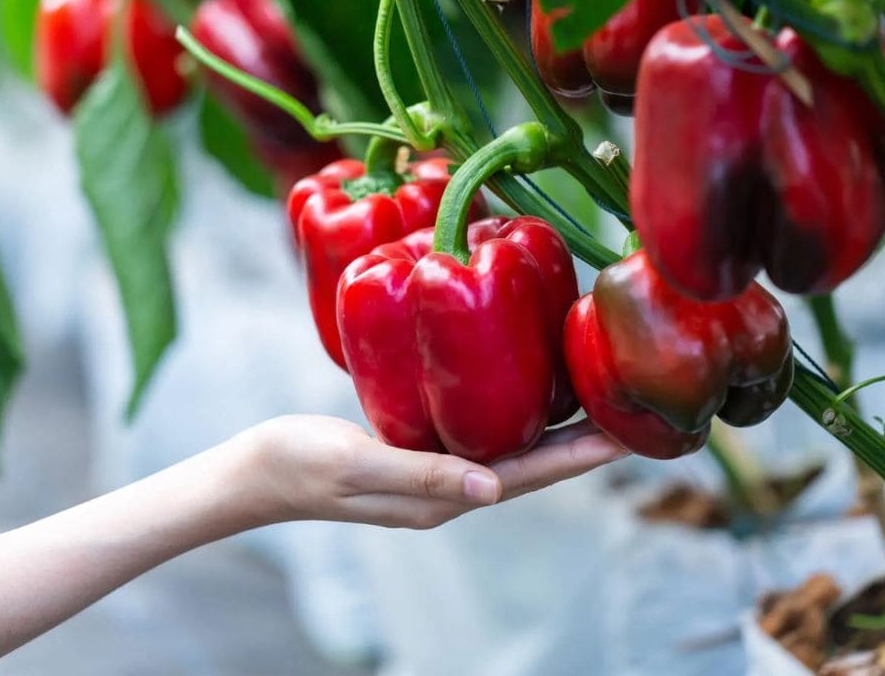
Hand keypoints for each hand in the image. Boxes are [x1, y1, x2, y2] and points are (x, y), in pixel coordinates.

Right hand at [234, 415, 628, 529]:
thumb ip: (422, 476)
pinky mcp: (418, 448)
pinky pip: (479, 429)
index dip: (581, 455)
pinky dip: (511, 411)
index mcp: (441, 499)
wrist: (253, 470)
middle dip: (584, 441)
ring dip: (555, 426)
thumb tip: (493, 490)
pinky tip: (522, 385)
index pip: (529, 475)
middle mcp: (449, 489)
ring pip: (511, 445)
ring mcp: (435, 471)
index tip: (628, 434)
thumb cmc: (296, 465)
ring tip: (595, 396)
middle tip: (631, 411)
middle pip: (533, 463)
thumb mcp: (355, 466)